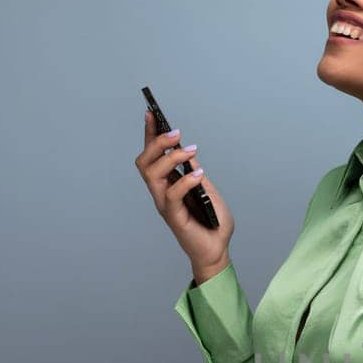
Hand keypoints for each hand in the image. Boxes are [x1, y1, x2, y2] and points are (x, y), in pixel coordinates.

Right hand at [133, 110, 234, 276]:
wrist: (218, 250)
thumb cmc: (212, 222)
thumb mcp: (207, 189)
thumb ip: (194, 172)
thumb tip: (187, 152)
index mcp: (167, 184)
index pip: (153, 156)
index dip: (149, 134)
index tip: (151, 112)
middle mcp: (161, 192)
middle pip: (145, 162)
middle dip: (156, 142)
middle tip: (176, 133)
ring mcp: (165, 204)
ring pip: (153, 175)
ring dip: (170, 159)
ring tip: (190, 151)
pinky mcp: (174, 217)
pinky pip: (172, 194)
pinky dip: (185, 180)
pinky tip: (198, 174)